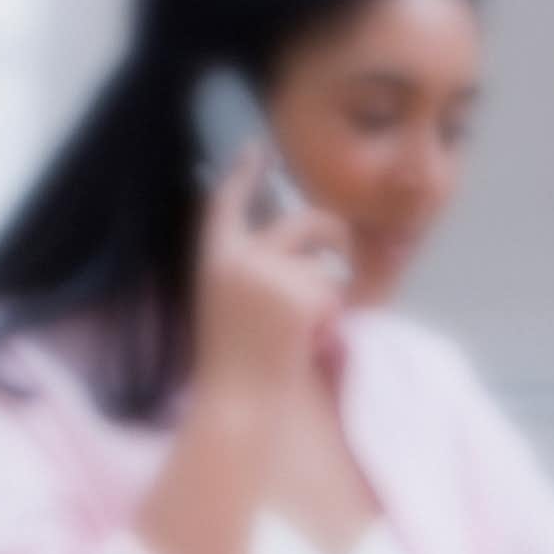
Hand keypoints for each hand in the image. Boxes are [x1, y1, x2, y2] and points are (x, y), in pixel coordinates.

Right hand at [187, 146, 349, 404]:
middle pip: (302, 220)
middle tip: (340, 251)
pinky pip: (334, 291)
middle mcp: (239, 258)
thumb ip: (246, 265)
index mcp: (213, 258)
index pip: (228, 201)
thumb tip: (284, 234)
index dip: (244, 172)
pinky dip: (330, 316)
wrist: (237, 404)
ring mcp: (270, 276)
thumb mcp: (226, 302)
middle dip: (331, 234)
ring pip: (324, 261)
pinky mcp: (301, 297)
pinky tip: (307, 340)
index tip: (258, 148)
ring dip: (327, 289)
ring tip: (305, 326)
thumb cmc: (232, 361)